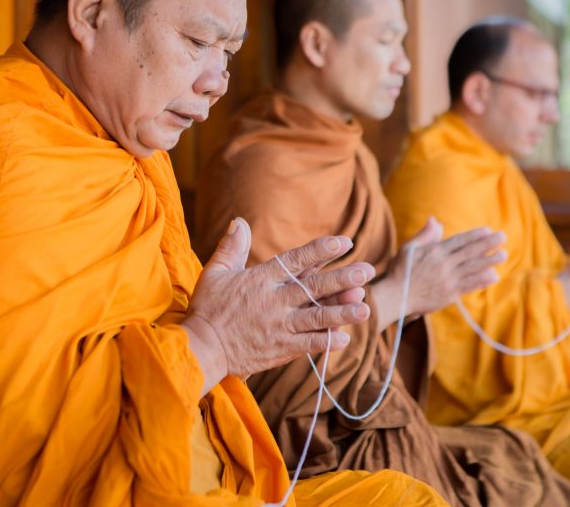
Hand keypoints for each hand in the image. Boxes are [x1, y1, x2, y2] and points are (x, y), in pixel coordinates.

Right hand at [182, 217, 374, 395]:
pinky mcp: (279, 349)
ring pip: (317, 317)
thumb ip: (231, 247)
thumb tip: (239, 221)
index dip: (321, 250)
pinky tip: (345, 337)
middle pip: (314, 287)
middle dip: (342, 278)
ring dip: (342, 312)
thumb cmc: (207, 310)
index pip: (296, 260)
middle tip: (368, 270)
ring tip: (365, 308)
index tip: (345, 242)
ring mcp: (279, 326)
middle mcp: (274, 301)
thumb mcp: (215, 273)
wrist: (201, 349)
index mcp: (261, 279)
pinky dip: (326, 341)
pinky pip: (308, 345)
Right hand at [372, 217, 506, 330]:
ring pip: (472, 268)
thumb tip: (435, 221)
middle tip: (503, 237)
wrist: (396, 296)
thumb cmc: (400, 271)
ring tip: (503, 255)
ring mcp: (448, 280)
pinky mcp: (449, 294)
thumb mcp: (409, 249)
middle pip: (469, 252)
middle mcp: (443, 265)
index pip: (459, 241)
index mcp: (434, 252)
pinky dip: (481, 281)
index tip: (488, 230)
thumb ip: (425, 235)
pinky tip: (493, 276)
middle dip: (488, 244)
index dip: (475, 236)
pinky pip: (469, 286)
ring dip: (489, 261)